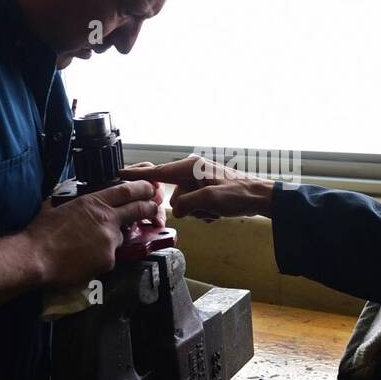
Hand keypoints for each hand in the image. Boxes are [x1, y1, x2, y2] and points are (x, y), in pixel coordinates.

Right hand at [24, 180, 157, 287]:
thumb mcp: (54, 207)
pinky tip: (81, 261)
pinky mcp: (108, 260)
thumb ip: (67, 202)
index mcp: (92, 203)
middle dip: (149, 208)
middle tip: (154, 208)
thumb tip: (63, 199)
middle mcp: (106, 220)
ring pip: (118, 239)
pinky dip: (99, 259)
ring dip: (109, 241)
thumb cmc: (39, 232)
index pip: (126, 191)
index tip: (150, 188)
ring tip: (85, 247)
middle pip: (137, 210)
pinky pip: (108, 258)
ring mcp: (109, 241)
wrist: (35, 257)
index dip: (142, 188)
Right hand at [120, 155, 274, 220]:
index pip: (158, 172)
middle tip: (205, 209)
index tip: (120, 174)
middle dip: (187, 207)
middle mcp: (192, 171)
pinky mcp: (206, 191)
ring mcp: (199, 181)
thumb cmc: (238, 194)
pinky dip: (204, 212)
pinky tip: (217, 212)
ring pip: (184, 204)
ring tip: (215, 210)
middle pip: (173, 195)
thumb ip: (186, 204)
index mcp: (190, 167)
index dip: (138, 176)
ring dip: (198, 211)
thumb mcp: (209, 201)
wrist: (260, 198)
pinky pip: (195, 206)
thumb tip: (178, 210)